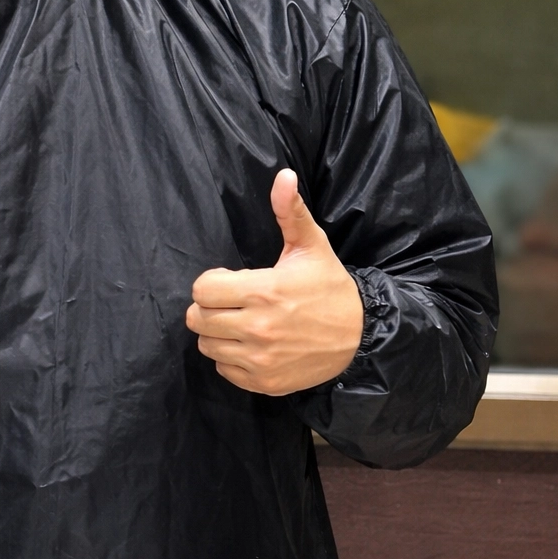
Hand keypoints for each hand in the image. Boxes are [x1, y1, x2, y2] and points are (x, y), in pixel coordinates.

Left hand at [185, 169, 362, 395]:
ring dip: (217, 334)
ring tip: (240, 323)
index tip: (230, 280)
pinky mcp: (264, 382)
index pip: (201, 290)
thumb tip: (282, 175)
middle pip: (197, 319)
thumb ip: (290, 211)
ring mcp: (260, 359)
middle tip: (231, 303)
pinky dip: (231, 358)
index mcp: (264, 291)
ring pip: (207, 345)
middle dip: (209, 307)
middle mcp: (258, 328)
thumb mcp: (311, 246)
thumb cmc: (329, 287)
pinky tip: (251, 345)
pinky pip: (224, 370)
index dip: (211, 282)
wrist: (360, 336)